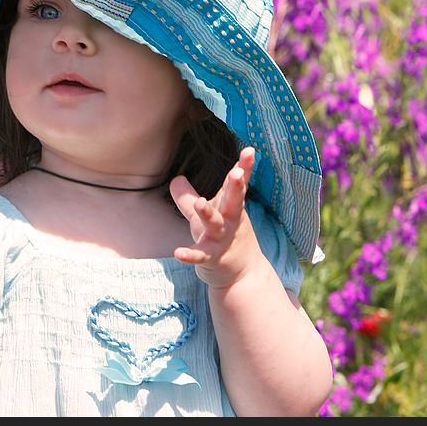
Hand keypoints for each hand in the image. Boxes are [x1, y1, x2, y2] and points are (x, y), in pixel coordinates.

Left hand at [169, 147, 262, 288]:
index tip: (250, 150)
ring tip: (200, 203)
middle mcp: (229, 220)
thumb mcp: (209, 214)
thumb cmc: (225, 237)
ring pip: (215, 224)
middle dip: (236, 186)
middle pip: (234, 200)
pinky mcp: (211, 257)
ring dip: (208, 213)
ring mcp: (221, 239)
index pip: (238, 184)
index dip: (244, 167)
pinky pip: (200, 255)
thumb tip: (176, 179)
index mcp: (230, 207)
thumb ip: (189, 197)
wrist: (242, 275)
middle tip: (237, 173)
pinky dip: (190, 255)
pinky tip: (178, 253)